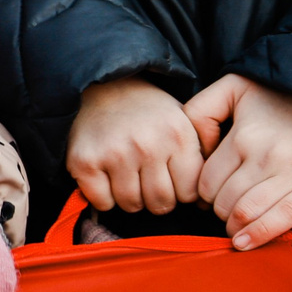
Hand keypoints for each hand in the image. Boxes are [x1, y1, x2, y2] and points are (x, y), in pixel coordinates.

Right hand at [67, 77, 207, 213]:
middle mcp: (148, 145)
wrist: (103, 86)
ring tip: (127, 176)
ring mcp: (115, 153)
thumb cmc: (148, 112)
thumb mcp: (184, 122)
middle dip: (156, 198)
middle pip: (161, 204)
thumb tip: (206, 204)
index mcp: (178, 135)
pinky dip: (104, 197)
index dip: (180, 191)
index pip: (189, 193)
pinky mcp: (86, 161)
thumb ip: (199, 158)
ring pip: (132, 205)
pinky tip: (106, 177)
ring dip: (130, 198)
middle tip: (147, 179)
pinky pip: (103, 203)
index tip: (170, 179)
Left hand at [185, 74, 291, 247]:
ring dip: (234, 226)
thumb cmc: (280, 101)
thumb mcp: (236, 88)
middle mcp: (269, 156)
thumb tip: (191, 145)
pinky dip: (259, 236)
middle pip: (224, 202)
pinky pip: (283, 220)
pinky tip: (244, 242)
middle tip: (224, 208)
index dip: (203, 194)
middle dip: (218, 210)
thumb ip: (201, 108)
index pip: (206, 182)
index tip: (210, 194)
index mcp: (245, 136)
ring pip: (247, 214)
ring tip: (233, 225)